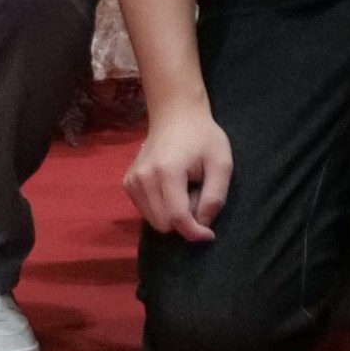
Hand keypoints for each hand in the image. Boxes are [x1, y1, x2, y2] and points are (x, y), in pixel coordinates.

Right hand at [125, 103, 233, 238]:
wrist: (175, 115)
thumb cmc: (203, 137)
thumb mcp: (221, 162)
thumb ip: (215, 196)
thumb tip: (203, 226)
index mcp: (167, 172)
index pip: (177, 218)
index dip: (194, 232)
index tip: (209, 235)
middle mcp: (143, 179)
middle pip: (164, 224)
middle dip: (185, 220)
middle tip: (198, 195)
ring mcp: (131, 181)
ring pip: (154, 221)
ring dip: (173, 215)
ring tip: (186, 189)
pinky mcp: (127, 184)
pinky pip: (146, 211)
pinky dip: (162, 208)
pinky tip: (172, 188)